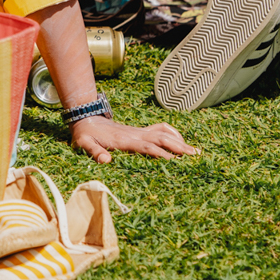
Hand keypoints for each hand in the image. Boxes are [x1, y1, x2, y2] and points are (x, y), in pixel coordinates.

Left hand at [70, 114, 197, 161]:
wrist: (86, 117)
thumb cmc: (86, 134)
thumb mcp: (84, 143)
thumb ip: (94, 151)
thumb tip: (106, 160)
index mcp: (124, 140)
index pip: (147, 147)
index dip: (161, 154)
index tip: (175, 162)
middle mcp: (135, 133)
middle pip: (162, 138)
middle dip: (179, 147)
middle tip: (195, 156)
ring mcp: (139, 131)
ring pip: (164, 133)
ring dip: (180, 141)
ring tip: (195, 151)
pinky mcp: (140, 130)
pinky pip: (160, 128)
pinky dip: (172, 133)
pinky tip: (180, 141)